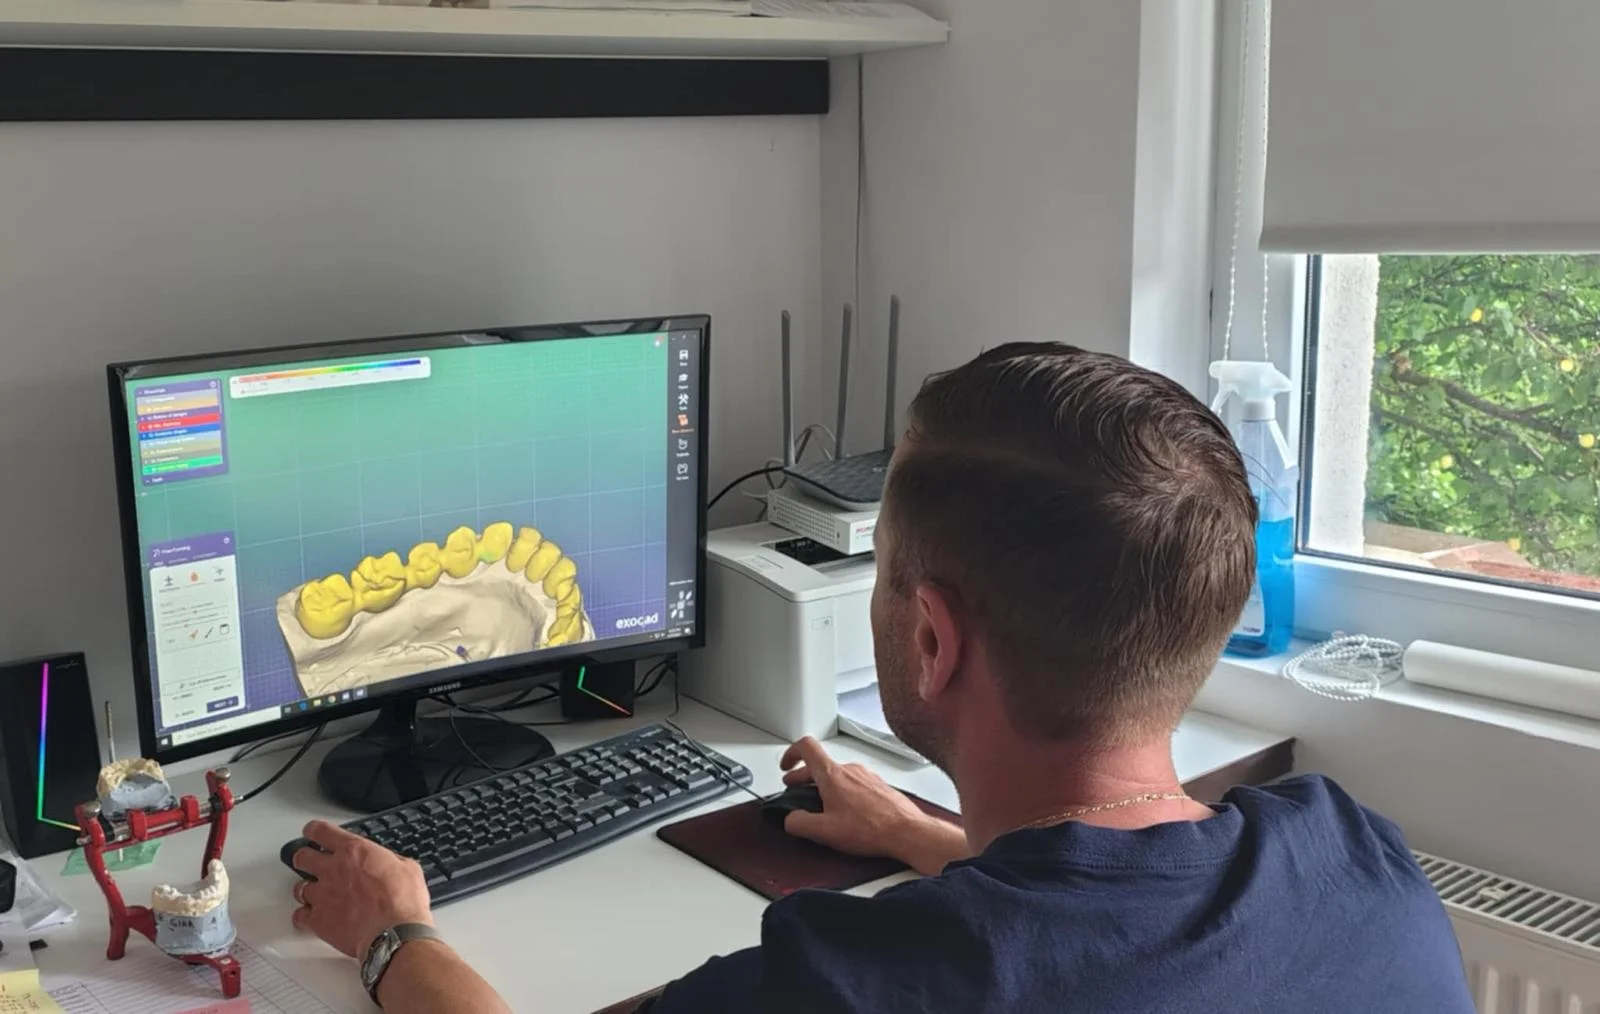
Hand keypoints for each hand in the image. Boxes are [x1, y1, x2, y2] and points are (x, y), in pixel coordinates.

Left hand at [289, 819, 432, 959]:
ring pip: (299, 887)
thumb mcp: (408, 868)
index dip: (313, 830)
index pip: (321, 831)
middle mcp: (333, 869)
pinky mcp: (318, 920)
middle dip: (304, 858)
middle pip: (302, 857)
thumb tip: (389, 863)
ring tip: (316, 894)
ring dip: (306, 889)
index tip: (312, 832)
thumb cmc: (403, 903)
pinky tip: (312, 916)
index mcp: (354, 851)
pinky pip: (299, 915)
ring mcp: (322, 895)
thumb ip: (390, 861)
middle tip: (308, 862)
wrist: (395, 934)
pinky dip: (305, 916)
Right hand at [778, 737, 967, 874]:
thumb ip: (799, 823)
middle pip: (820, 763)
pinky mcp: (878, 785)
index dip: (790, 753)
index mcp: (833, 775)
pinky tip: (845, 809)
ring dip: (823, 783)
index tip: (786, 766)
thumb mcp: (825, 832)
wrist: (907, 831)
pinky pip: (854, 782)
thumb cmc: (872, 828)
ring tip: (820, 801)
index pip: (806, 747)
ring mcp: (866, 775)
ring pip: (837, 773)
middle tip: (794, 786)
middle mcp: (850, 769)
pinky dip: (842, 790)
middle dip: (803, 775)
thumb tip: (790, 819)